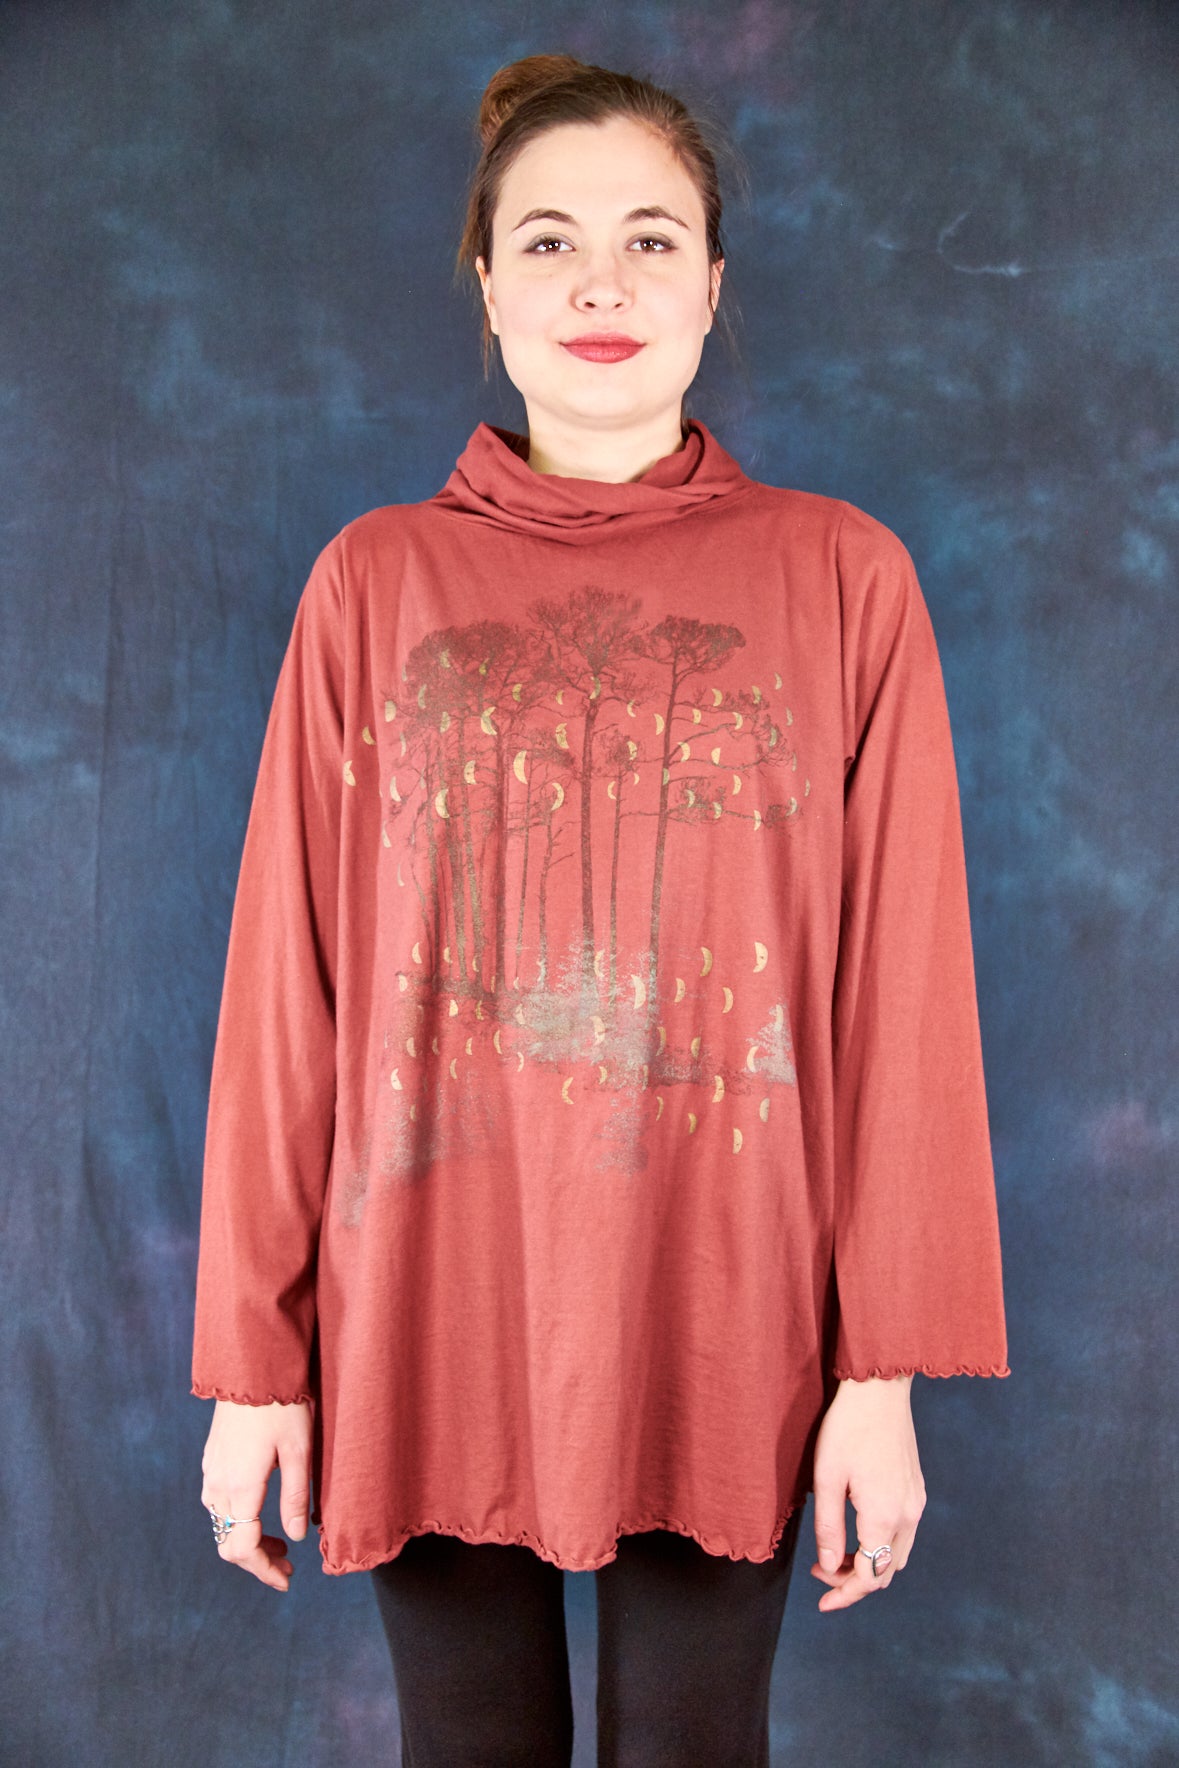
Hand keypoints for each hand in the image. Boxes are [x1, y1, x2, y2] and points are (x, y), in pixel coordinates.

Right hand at [199, 1398, 312, 1591]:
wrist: (252, 1366)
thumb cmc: (282, 1404)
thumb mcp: (298, 1450)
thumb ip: (294, 1497)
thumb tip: (294, 1538)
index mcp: (241, 1487)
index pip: (243, 1548)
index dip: (263, 1571)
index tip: (286, 1580)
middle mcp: (219, 1485)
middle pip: (229, 1542)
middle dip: (257, 1561)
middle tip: (288, 1566)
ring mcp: (211, 1471)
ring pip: (222, 1524)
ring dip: (247, 1540)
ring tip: (280, 1541)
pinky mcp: (211, 1459)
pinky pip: (218, 1503)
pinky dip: (238, 1519)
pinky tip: (260, 1511)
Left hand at [809, 1375, 925, 1612]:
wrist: (879, 1388)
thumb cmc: (847, 1428)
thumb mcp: (827, 1478)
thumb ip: (829, 1528)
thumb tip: (829, 1568)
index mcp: (885, 1516)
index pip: (868, 1576)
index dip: (844, 1594)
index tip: (821, 1602)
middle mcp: (908, 1515)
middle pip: (886, 1572)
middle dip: (854, 1582)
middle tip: (820, 1571)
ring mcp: (916, 1501)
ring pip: (896, 1555)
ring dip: (868, 1564)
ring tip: (835, 1554)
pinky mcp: (916, 1488)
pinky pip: (902, 1533)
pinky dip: (880, 1545)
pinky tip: (856, 1531)